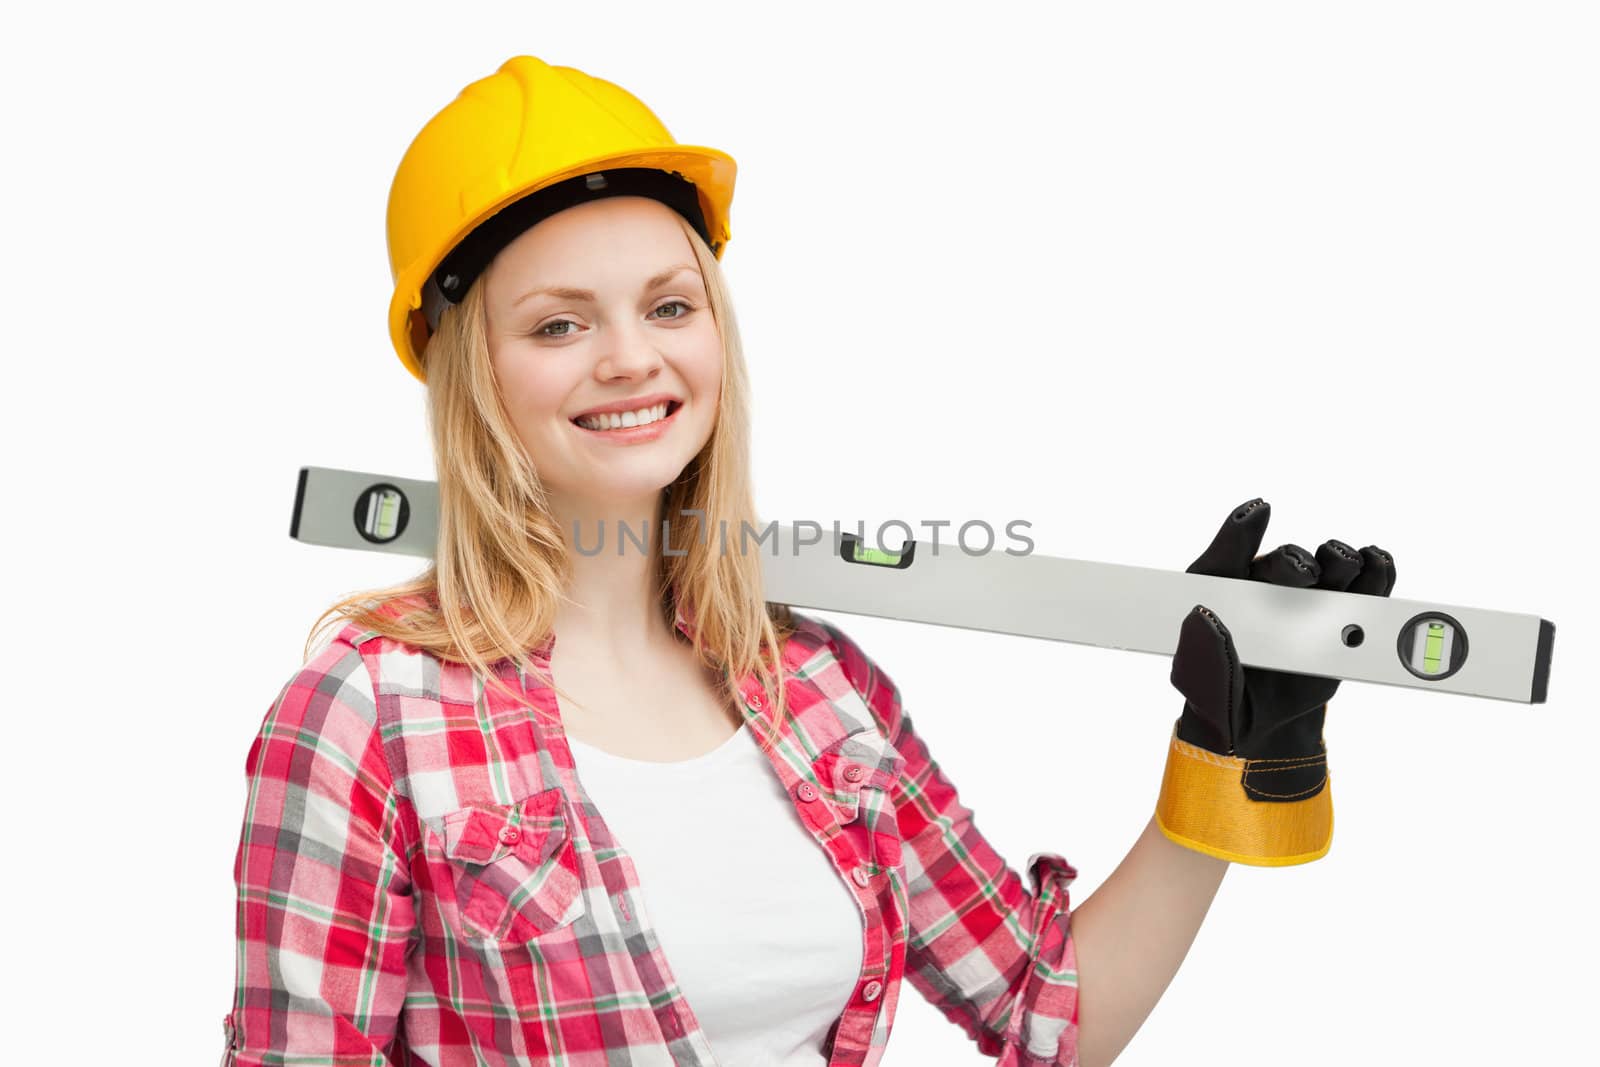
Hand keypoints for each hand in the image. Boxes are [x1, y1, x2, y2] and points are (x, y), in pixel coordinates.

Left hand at [1170, 497, 1396, 803]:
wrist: (1259, 722)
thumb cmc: (1219, 694)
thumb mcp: (1203, 684)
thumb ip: (1203, 655)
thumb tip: (1206, 618)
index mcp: (1220, 595)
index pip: (1224, 559)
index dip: (1241, 533)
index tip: (1259, 512)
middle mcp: (1265, 588)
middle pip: (1285, 561)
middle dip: (1296, 562)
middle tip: (1306, 574)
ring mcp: (1306, 599)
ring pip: (1329, 565)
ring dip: (1342, 561)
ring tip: (1354, 566)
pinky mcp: (1341, 614)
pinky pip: (1364, 585)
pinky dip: (1378, 573)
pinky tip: (1379, 565)